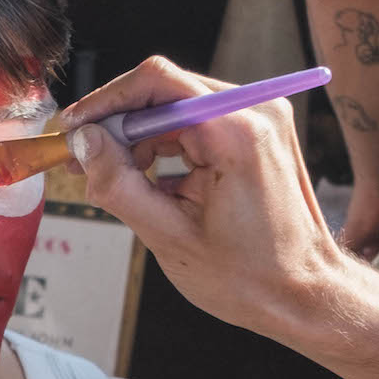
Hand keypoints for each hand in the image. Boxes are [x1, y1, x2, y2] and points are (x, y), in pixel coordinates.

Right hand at [65, 57, 349, 342]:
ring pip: (179, 105)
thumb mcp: (169, 236)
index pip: (155, 83)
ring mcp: (262, 118)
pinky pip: (200, 122)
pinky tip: (149, 180)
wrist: (306, 295)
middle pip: (166, 90)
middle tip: (82, 158)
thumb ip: (118, 184)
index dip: (104, 103)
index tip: (72, 128)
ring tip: (113, 176)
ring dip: (141, 136)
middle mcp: (255, 111)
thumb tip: (83, 141)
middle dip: (118, 123)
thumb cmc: (250, 278)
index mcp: (237, 132)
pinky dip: (169, 144)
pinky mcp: (260, 132)